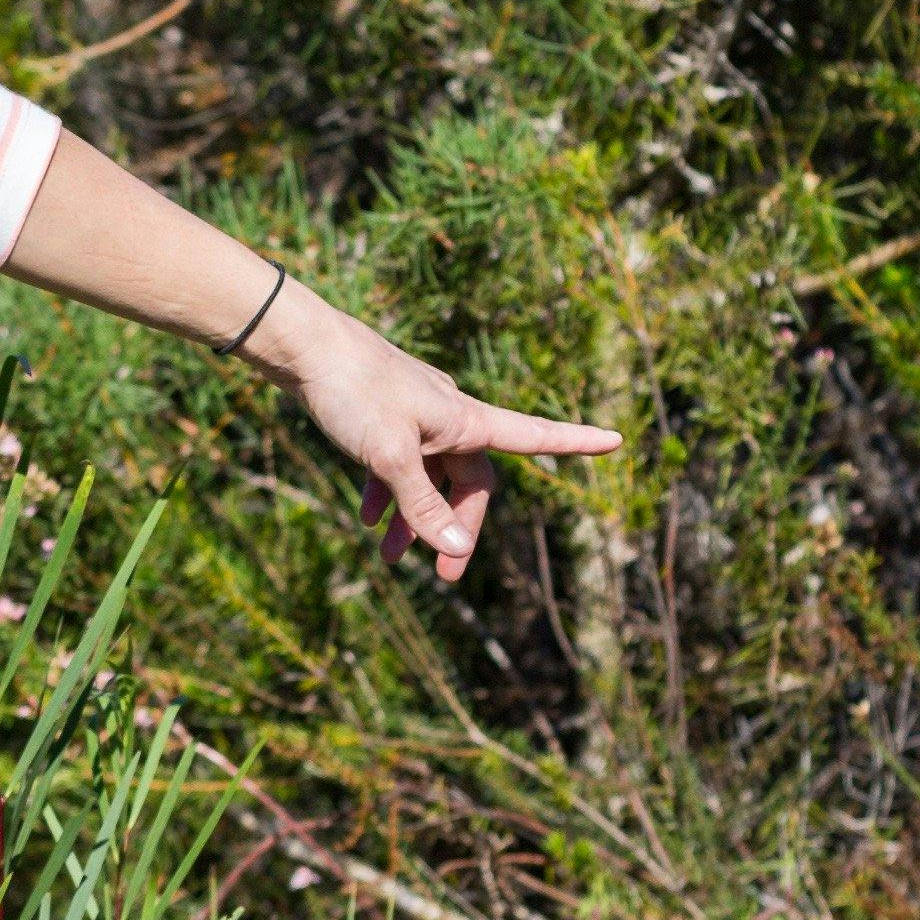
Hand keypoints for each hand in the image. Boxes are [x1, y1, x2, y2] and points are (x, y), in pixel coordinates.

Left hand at [263, 299, 622, 582]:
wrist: (303, 344)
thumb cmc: (352, 390)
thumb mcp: (388, 455)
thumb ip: (421, 504)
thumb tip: (454, 548)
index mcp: (466, 419)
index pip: (535, 435)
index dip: (576, 442)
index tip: (616, 440)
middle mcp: (450, 416)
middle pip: (472, 480)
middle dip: (457, 527)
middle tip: (441, 575)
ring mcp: (417, 415)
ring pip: (430, 476)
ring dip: (415, 518)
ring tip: (387, 557)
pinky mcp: (385, 415)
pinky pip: (399, 462)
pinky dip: (386, 493)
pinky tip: (365, 517)